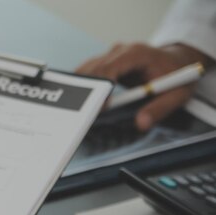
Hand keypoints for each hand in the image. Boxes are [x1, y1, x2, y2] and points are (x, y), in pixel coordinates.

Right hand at [77, 43, 213, 130]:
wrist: (177, 61)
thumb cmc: (177, 77)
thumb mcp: (176, 95)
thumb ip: (159, 109)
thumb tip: (141, 124)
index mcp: (138, 54)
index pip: (112, 67)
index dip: (102, 87)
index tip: (99, 106)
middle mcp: (121, 51)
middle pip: (95, 69)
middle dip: (87, 90)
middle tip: (82, 113)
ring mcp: (111, 55)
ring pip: (87, 69)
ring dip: (80, 88)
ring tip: (76, 107)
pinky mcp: (105, 62)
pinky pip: (87, 72)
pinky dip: (82, 85)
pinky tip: (77, 100)